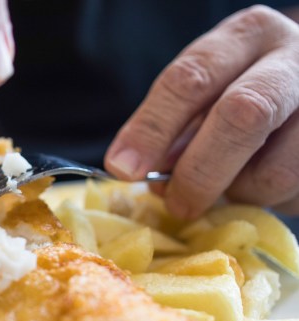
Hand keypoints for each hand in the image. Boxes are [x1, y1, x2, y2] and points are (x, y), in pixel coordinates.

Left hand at [105, 5, 298, 217]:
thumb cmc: (246, 92)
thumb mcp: (210, 94)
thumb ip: (177, 128)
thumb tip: (142, 171)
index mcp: (247, 36)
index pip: (190, 78)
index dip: (152, 127)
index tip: (122, 167)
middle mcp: (294, 58)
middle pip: (242, 114)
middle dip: (197, 170)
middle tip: (175, 202)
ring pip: (273, 169)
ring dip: (236, 193)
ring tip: (228, 185)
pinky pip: (292, 194)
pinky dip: (265, 201)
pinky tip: (261, 183)